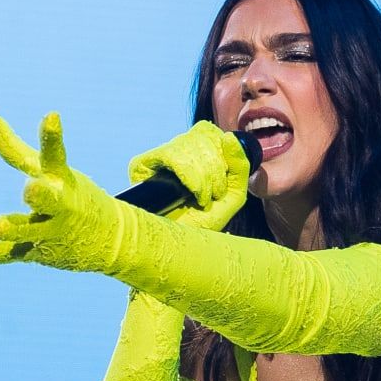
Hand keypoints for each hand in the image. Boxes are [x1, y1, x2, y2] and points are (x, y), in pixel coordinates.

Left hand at [0, 112, 129, 275]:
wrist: (113, 240)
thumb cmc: (73, 198)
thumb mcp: (53, 173)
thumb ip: (19, 151)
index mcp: (61, 180)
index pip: (55, 156)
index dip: (52, 137)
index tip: (52, 117)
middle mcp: (59, 206)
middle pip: (49, 200)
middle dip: (41, 195)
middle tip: (31, 190)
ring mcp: (50, 231)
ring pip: (28, 231)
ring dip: (15, 229)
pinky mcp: (37, 252)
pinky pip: (8, 255)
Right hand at [128, 121, 249, 232]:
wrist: (180, 248)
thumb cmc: (204, 226)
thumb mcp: (232, 196)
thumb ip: (239, 167)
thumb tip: (229, 138)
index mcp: (195, 154)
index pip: (209, 131)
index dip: (221, 152)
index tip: (223, 181)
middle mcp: (175, 152)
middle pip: (201, 136)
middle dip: (215, 170)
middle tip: (212, 195)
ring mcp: (158, 158)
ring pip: (189, 145)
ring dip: (204, 177)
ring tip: (201, 199)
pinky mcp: (141, 165)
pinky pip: (173, 155)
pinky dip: (190, 176)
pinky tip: (192, 193)